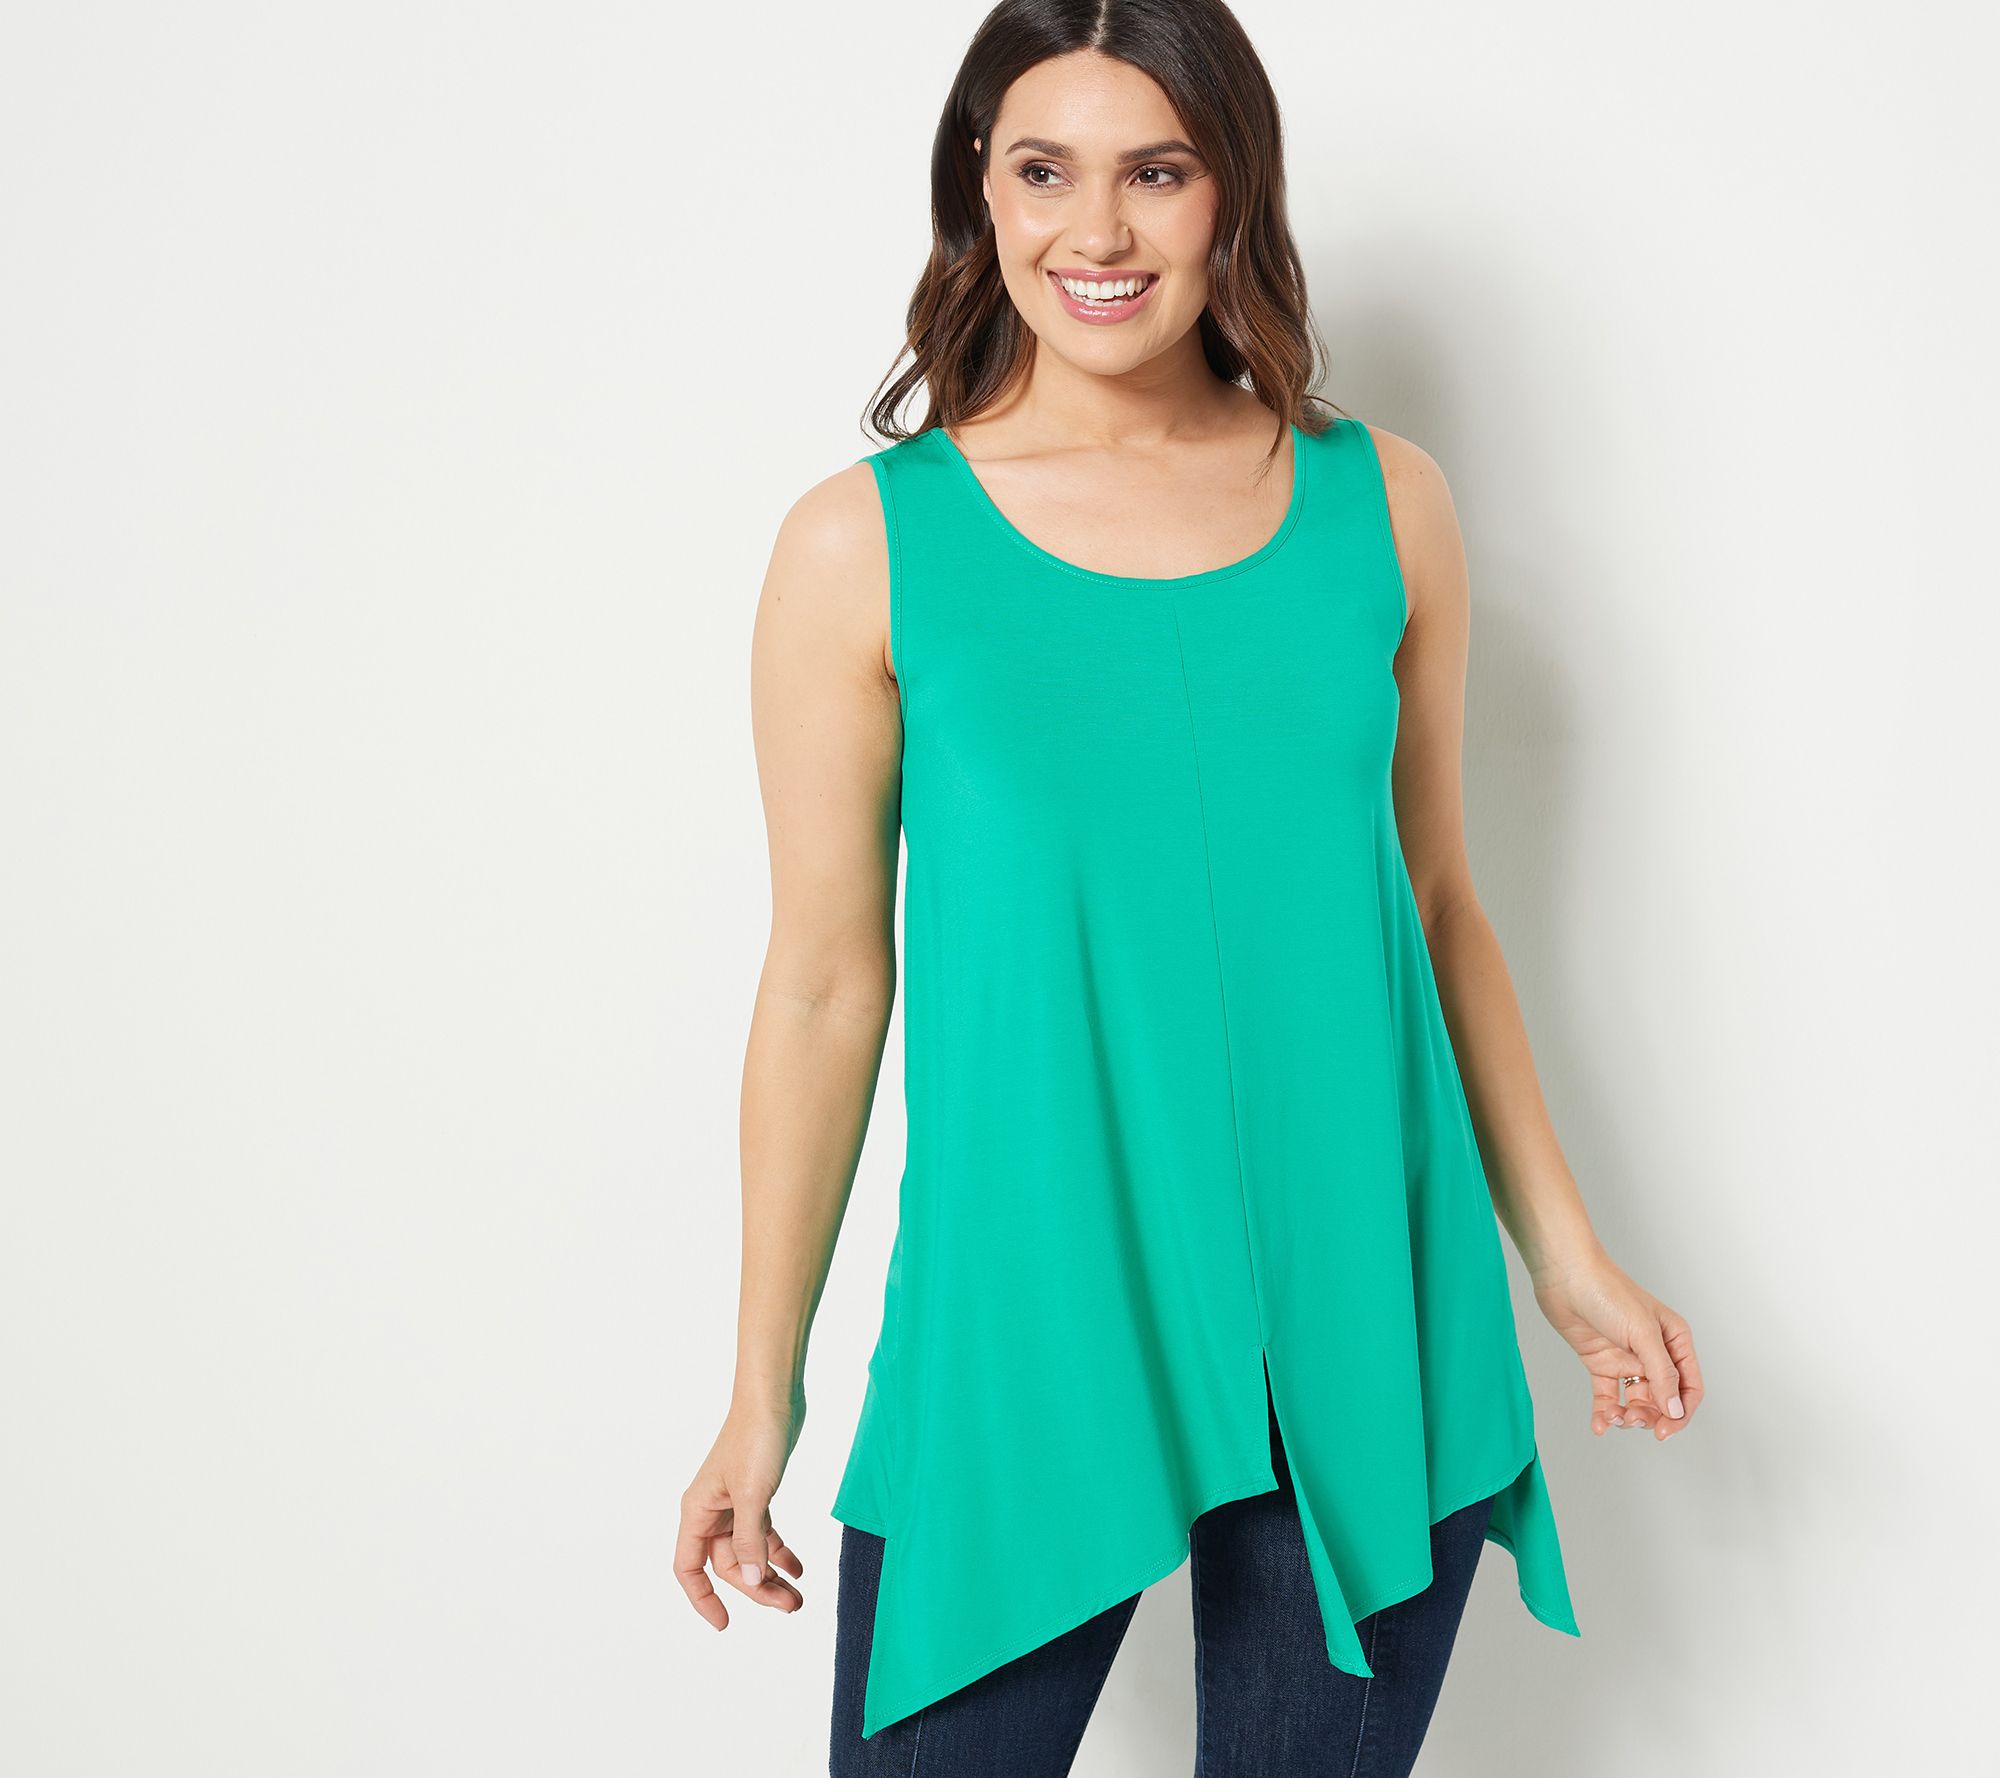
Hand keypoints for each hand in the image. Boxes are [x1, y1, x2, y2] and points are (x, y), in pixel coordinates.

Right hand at [676, 1392, 807, 1627]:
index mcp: (698, 1511)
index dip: (703, 1598)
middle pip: (728, 1565)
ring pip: (748, 1553)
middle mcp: (711, 1511)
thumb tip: (752, 1583)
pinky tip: (798, 1567)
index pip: (689, 1567)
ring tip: (798, 1597)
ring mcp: (734, 1504)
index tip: (725, 1623)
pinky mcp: (756, 1495)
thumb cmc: (756, 1437)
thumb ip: (751, 1540)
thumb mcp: (754, 1493)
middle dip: (757, 1589)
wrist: (775, 1398)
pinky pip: (763, 1534)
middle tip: (790, 1606)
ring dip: (770, 1575)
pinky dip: (778, 1552)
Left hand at [1529, 1247, 1704, 1441]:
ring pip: (1635, 1400)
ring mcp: (1627, 1358)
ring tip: (1612, 1417)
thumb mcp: (1643, 1334)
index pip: (1688, 1387)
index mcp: (1675, 1341)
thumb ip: (1661, 1373)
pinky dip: (1605, 1412)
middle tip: (1632, 1420)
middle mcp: (1654, 1352)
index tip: (1664, 1431)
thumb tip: (1675, 1410)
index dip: (1680, 1412)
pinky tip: (1599, 1425)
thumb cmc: (1609, 1292)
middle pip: (1662, 1399)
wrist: (1565, 1276)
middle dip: (1650, 1416)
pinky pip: (1608, 1395)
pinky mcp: (1601, 1362)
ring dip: (1627, 1416)